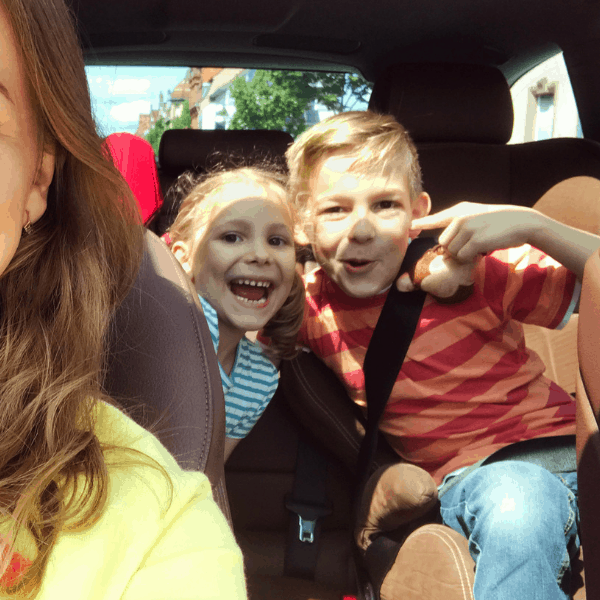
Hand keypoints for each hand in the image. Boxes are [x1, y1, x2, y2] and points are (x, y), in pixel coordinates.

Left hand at [412, 202, 540, 261]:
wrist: (522, 222)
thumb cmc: (499, 222)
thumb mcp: (477, 217)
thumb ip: (459, 228)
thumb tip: (446, 252)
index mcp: (460, 210)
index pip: (436, 218)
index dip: (422, 223)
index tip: (410, 226)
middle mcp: (461, 218)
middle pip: (443, 242)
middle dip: (454, 249)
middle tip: (471, 245)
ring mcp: (467, 228)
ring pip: (452, 251)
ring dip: (462, 254)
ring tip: (478, 246)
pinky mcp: (475, 240)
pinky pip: (463, 257)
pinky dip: (470, 258)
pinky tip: (482, 250)